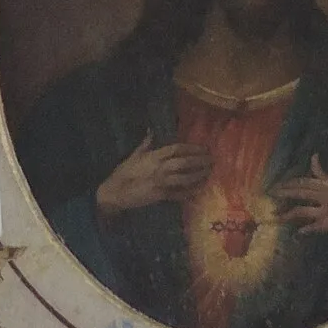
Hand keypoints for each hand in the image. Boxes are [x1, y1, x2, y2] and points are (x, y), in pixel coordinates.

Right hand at [96, 133, 211, 215]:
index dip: (192, 148)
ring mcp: (161, 183)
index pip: (177, 149)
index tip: (203, 148)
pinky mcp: (161, 196)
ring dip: (198, 175)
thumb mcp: (133, 156)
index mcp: (154, 156)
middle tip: (212, 159)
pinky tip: (199, 190)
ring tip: (209, 172)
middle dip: (200, 160)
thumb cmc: (123, 173)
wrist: (116, 193)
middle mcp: (160, 168)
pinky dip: (190, 192)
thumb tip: (151, 131)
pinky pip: (179, 194)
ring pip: (185, 178)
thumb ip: (145, 144)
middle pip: (184, 162)